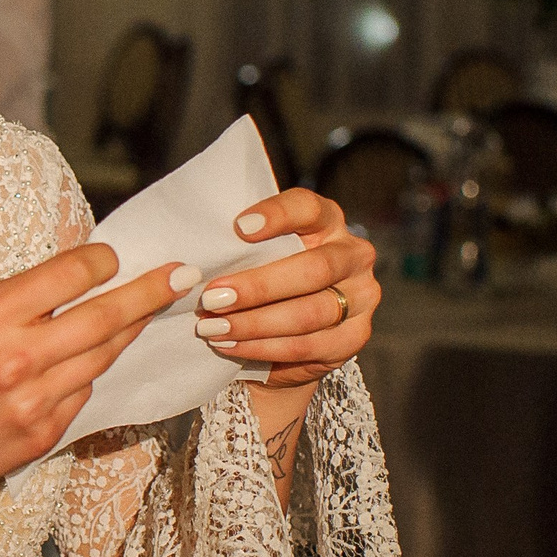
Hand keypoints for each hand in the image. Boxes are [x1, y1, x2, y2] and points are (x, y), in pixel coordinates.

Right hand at [0, 242, 190, 525]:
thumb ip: (15, 305)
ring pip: (103, 356)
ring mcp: (35, 399)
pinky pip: (83, 393)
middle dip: (151, 292)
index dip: (103, 261)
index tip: (115, 257)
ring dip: (129, 331)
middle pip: (105, 316)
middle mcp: (17, 355)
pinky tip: (85, 364)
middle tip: (182, 275)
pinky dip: (88, 374)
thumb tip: (74, 280)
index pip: (70, 274)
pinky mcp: (45, 432)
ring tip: (148, 313)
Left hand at [194, 189, 379, 388]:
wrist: (287, 332)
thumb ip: (241, 249)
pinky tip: (231, 346)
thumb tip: (195, 259)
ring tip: (213, 328)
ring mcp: (361, 297)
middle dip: (258, 286)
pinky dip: (263, 348)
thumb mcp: (257, 255)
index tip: (239, 227)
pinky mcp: (353, 337)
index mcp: (328, 222)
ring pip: (309, 313)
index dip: (277, 215)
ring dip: (255, 323)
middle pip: (313, 269)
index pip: (308, 208)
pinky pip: (306, 346)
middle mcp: (353, 255)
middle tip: (212, 298)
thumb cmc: (263, 277)